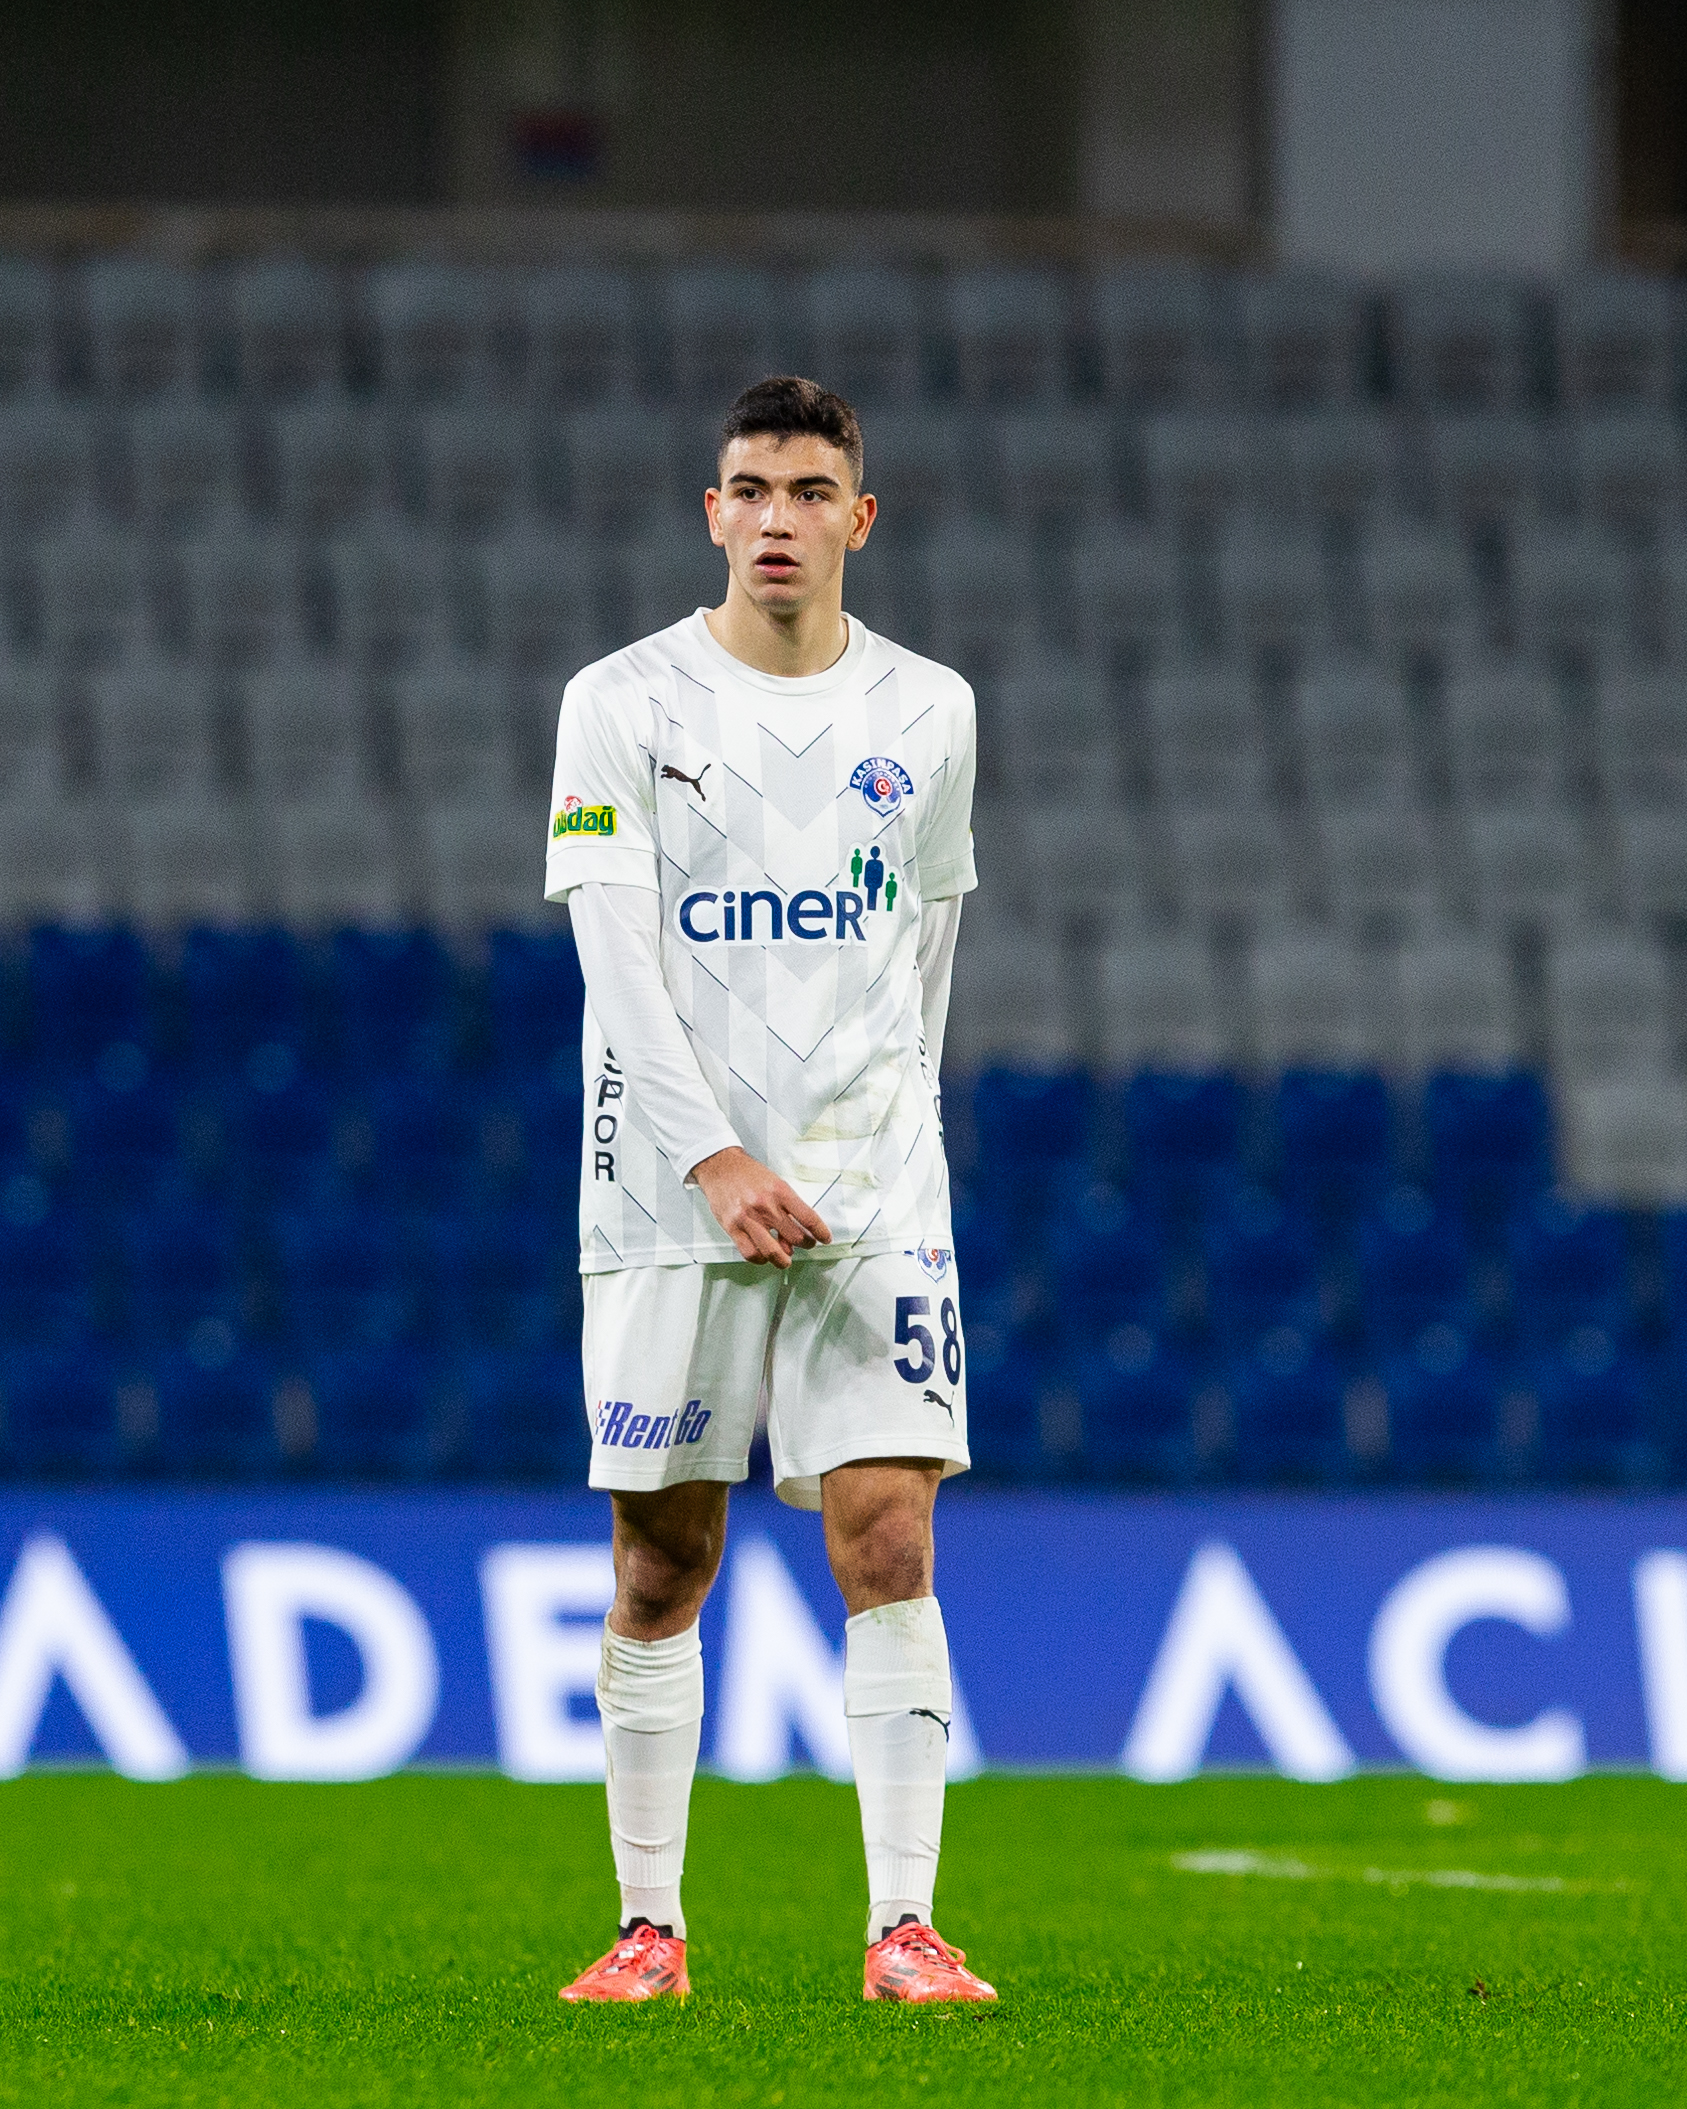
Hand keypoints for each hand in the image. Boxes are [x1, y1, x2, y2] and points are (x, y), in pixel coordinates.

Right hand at [690, 1146, 831, 1267]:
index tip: (825, 1238)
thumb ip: (786, 1206)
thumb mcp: (774, 1182)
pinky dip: (760, 1259)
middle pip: (794, 1237)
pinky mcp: (732, 1227)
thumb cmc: (747, 1174)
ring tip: (785, 1259)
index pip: (808, 1217)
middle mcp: (765, 1205)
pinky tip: (763, 1256)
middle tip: (805, 1245)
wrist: (720, 1166)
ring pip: (773, 1251)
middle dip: (805, 1244)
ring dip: (783, 1260)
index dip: (820, 1232)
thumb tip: (794, 1232)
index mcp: (779, 1192)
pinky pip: (750, 1253)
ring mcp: (748, 1218)